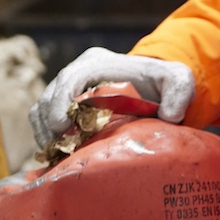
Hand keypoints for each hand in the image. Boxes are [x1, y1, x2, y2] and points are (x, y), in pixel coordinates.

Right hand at [29, 48, 194, 150]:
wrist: (152, 88)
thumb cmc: (162, 83)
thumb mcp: (179, 80)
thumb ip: (180, 91)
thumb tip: (170, 115)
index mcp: (97, 63)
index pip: (69, 78)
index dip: (60, 102)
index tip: (62, 128)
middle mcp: (76, 73)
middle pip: (48, 95)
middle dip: (48, 123)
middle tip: (59, 147)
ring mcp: (66, 90)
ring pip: (39, 109)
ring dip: (43, 133)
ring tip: (57, 155)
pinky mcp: (62, 107)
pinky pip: (40, 121)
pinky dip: (44, 138)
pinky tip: (57, 156)